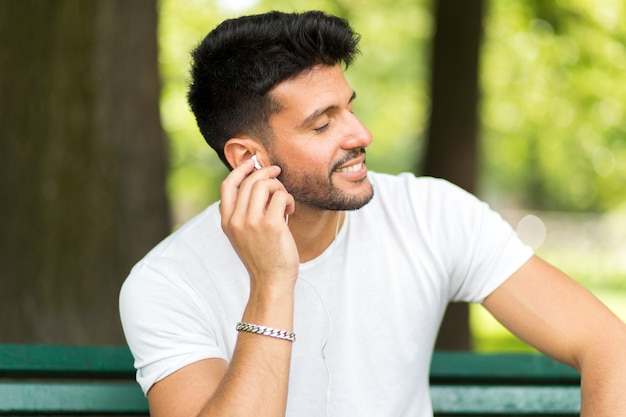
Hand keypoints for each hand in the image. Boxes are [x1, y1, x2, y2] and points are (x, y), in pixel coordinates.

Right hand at [220, 159, 297, 290]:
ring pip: (265, 185)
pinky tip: (290, 209)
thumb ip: (244, 212)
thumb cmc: (263, 256)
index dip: (240, 169)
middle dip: (267, 174)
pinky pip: (281, 196)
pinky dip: (288, 198)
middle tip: (278, 175)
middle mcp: (236, 220)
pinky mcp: (271, 225)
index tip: (253, 162)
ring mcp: (253, 222)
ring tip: (284, 200)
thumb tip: (258, 182)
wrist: (271, 281)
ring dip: (279, 187)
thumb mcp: (243, 234)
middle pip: (250, 181)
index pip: (227, 185)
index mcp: (227, 221)